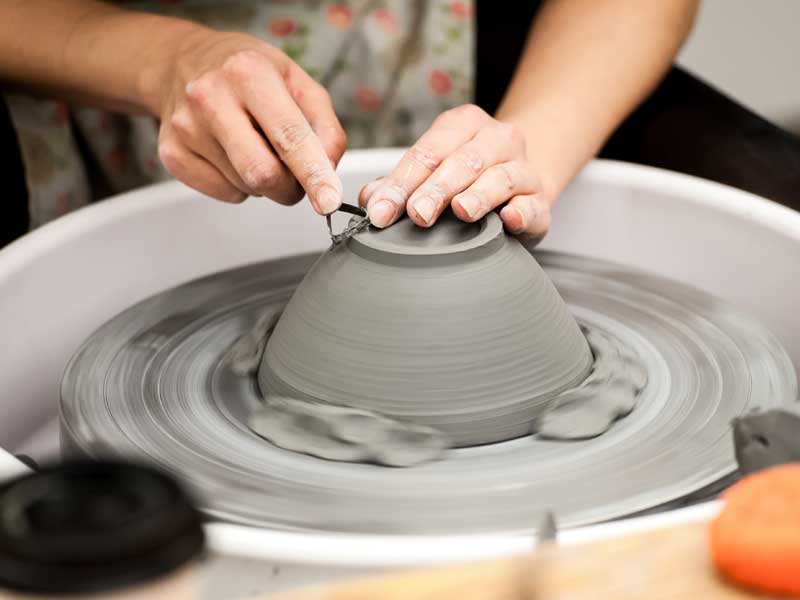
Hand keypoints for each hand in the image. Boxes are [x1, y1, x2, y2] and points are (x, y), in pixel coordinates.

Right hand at [155, 29, 345, 212]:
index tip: (328, 200)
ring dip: (264, 182)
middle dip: (290, 188)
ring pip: (246, 187)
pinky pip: (225, 193)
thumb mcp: (297, 82)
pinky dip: (240, 185)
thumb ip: (324, 127)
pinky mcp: (172, 154)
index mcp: (249, 72)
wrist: (182, 62)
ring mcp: (187, 128)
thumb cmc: (248, 74)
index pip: (289, 136)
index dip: (313, 173)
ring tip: (255, 147)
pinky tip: (233, 155)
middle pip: (262, 174)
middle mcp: (211, 97)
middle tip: (296, 177)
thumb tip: (328, 172)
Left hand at [359, 104, 550, 241]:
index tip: (381, 211)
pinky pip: (533, 204)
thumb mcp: (433, 172)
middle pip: (463, 161)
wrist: (519, 182)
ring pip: (500, 177)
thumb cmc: (468, 177)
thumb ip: (400, 184)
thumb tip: (370, 200)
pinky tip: (509, 219)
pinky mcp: (540, 199)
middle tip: (417, 214)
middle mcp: (497, 139)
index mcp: (464, 125)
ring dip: (478, 195)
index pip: (428, 152)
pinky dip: (522, 212)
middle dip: (436, 188)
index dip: (401, 183)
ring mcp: (522, 167)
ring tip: (460, 211)